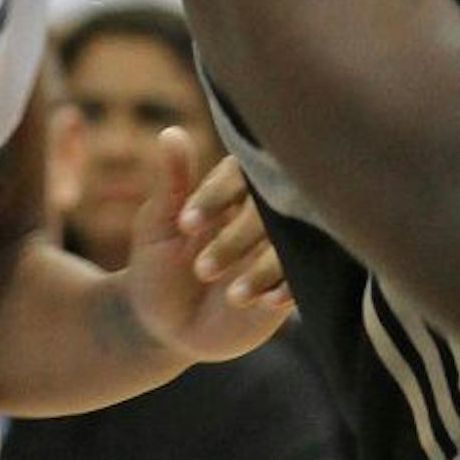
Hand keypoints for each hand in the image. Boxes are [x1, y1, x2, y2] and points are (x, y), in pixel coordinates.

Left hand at [122, 130, 291, 361]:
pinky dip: (288, 286)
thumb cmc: (157, 266)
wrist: (167, 327)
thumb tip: (170, 133)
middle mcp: (263, 212)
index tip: (185, 224)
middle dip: (237, 239)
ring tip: (231, 296)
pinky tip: (266, 301)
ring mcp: (281, 247)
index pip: (237, 175)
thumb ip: (171, 182)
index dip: (215, 195)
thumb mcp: (157, 226)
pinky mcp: (292, 282)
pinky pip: (303, 277)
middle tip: (201, 270)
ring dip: (262, 269)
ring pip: (289, 245)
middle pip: (269, 209)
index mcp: (233, 188)